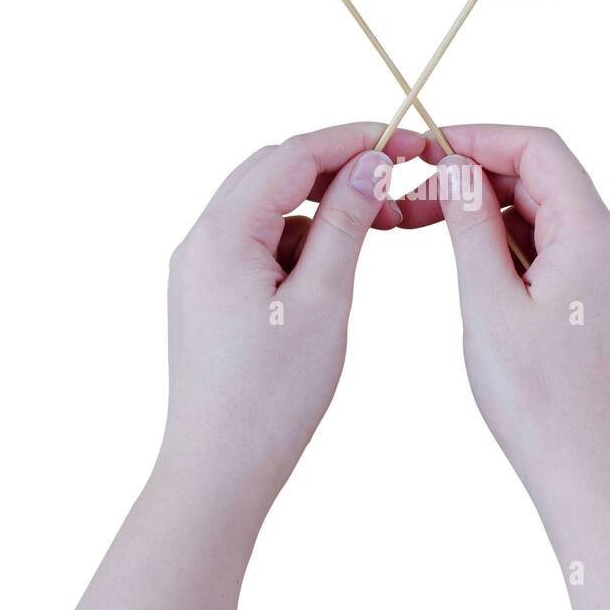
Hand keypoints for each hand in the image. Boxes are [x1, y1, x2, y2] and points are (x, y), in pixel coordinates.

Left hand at [162, 121, 424, 515]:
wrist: (219, 469)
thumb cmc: (271, 396)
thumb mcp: (323, 300)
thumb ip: (346, 223)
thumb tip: (370, 164)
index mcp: (222, 234)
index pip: (294, 155)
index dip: (354, 139)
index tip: (410, 142)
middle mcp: (200, 240)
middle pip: (274, 169)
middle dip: (338, 165)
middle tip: (398, 179)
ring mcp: (200, 267)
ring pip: (267, 205)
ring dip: (322, 204)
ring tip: (379, 224)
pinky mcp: (209, 293)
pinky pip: (258, 241)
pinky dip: (302, 238)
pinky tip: (338, 263)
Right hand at [400, 125, 609, 609]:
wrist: (586, 470)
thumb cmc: (538, 400)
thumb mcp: (489, 304)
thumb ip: (472, 227)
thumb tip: (459, 169)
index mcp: (593, 236)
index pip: (539, 150)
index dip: (481, 138)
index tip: (428, 149)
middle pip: (542, 177)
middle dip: (477, 174)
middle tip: (415, 194)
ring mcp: (607, 273)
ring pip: (542, 212)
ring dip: (487, 210)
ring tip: (427, 224)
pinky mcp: (597, 298)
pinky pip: (550, 246)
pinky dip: (506, 242)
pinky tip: (467, 260)